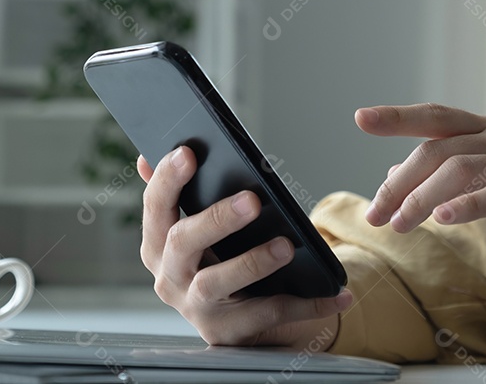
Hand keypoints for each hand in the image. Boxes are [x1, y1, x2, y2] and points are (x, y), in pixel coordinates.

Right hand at [138, 146, 352, 348]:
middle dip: (216, 219)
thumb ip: (178, 195)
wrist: (238, 316)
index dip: (167, 180)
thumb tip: (147, 157)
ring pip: (218, 283)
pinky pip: (269, 314)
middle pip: (183, 243)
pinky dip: (307, 305)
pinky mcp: (227, 332)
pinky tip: (338, 294)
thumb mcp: (199, 228)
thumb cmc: (218, 257)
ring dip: (254, 262)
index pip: (156, 207)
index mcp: (158, 243)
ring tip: (287, 245)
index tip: (187, 153)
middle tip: (251, 200)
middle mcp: (169, 276)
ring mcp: (196, 307)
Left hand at [355, 103, 485, 314]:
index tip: (359, 117)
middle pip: (439, 148)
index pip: (436, 117)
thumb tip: (392, 178)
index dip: (397, 116)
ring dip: (422, 198)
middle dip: (400, 182)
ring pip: (462, 169)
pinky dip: (468, 205)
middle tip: (375, 213)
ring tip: (399, 224)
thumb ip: (449, 179)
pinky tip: (443, 219)